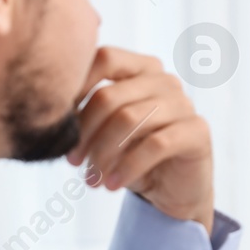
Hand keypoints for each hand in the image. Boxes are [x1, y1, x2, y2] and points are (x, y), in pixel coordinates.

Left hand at [66, 48, 213, 230]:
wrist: (172, 190)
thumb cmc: (133, 155)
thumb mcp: (105, 131)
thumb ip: (86, 113)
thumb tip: (52, 112)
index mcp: (142, 69)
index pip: (105, 58)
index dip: (77, 85)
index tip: (59, 120)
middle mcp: (165, 80)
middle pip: (111, 95)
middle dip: (85, 133)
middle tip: (72, 162)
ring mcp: (184, 103)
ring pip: (130, 120)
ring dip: (103, 154)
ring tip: (91, 180)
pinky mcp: (197, 131)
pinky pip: (156, 145)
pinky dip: (128, 167)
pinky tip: (112, 185)